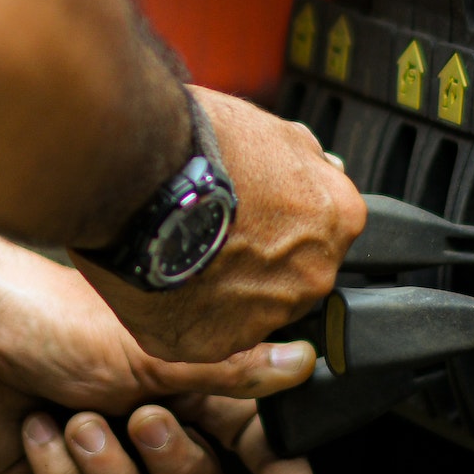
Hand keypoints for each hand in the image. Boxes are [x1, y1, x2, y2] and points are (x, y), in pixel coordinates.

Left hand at [0, 248, 316, 473]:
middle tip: (145, 421)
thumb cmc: (51, 314)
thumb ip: (229, 367)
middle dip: (172, 463)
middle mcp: (142, 414)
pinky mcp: (47, 472)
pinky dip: (56, 467)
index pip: (244, 433)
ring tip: (77, 417)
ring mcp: (95, 447)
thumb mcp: (152, 346)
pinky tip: (37, 425)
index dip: (271, 462)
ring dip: (106, 466)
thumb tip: (300, 363)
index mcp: (179, 378)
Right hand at [73, 86, 365, 362]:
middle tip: (216, 230)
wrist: (137, 178)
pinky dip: (185, 314)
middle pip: (293, 275)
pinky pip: (204, 334)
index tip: (256, 210)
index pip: (326, 228)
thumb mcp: (270, 129)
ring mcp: (265, 316)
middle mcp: (313, 275)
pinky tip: (164, 278)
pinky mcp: (213, 345)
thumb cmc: (196, 146)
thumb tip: (327, 169)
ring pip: (251, 309)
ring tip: (184, 253)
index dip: (285, 216)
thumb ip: (306, 160)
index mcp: (336, 218)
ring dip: (226, 289)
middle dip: (261, 258)